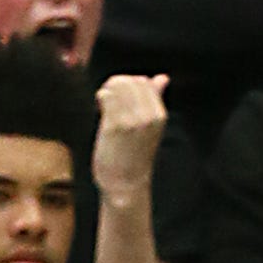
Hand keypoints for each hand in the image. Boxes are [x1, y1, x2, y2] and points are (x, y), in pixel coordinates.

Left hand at [92, 72, 167, 203]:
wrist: (126, 185)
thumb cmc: (134, 156)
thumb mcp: (151, 126)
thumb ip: (155, 99)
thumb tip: (163, 78)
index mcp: (159, 115)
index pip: (143, 81)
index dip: (128, 84)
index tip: (121, 98)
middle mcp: (149, 116)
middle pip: (130, 80)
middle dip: (116, 85)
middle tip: (109, 100)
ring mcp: (133, 120)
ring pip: (117, 85)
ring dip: (108, 91)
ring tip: (105, 105)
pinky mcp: (116, 125)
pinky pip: (106, 96)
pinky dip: (100, 98)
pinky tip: (100, 109)